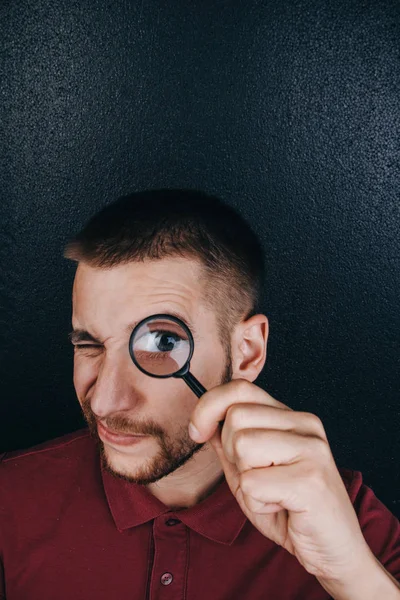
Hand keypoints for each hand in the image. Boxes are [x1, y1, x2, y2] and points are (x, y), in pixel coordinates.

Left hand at [188, 379, 371, 581]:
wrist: (333, 551)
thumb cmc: (290, 510)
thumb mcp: (250, 471)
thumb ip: (229, 443)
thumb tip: (203, 420)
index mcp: (292, 418)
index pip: (240, 389)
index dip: (208, 407)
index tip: (197, 432)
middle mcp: (306, 424)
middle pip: (236, 417)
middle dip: (232, 454)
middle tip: (258, 479)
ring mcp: (312, 449)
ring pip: (242, 445)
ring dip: (246, 480)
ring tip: (271, 493)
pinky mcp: (311, 479)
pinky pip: (252, 483)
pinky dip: (257, 503)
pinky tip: (281, 507)